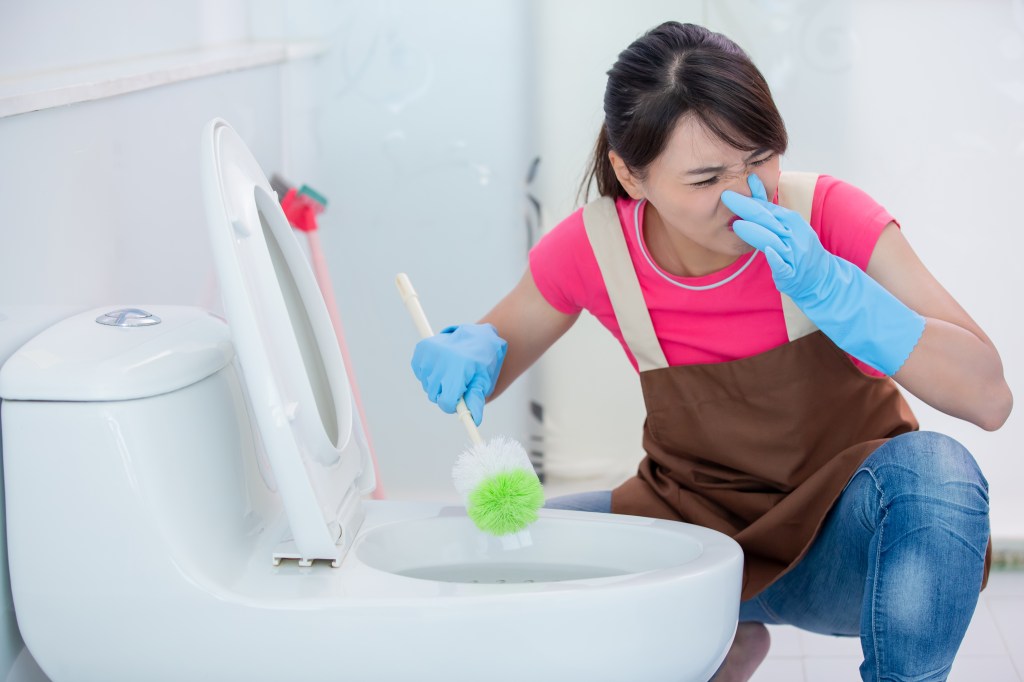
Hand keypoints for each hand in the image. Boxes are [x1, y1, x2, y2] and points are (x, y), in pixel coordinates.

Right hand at [411, 323, 507, 425]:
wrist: (478, 336)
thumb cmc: (484, 361)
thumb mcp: (484, 380)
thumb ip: (476, 400)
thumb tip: (474, 421)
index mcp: (459, 367)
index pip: (446, 402)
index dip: (453, 405)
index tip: (459, 400)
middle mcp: (442, 358)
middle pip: (434, 395)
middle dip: (446, 394)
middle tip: (458, 383)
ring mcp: (430, 352)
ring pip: (427, 385)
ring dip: (437, 384)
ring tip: (451, 372)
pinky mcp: (422, 348)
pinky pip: (420, 373)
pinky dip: (429, 374)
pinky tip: (442, 366)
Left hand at [722, 174, 832, 302]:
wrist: (821, 276)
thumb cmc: (797, 247)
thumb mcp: (785, 224)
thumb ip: (768, 207)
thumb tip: (752, 181)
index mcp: (790, 220)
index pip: (766, 208)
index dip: (747, 200)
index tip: (727, 192)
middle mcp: (793, 234)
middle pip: (767, 219)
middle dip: (747, 208)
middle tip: (726, 198)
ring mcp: (793, 253)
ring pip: (773, 240)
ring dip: (757, 232)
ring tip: (737, 225)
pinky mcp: (791, 272)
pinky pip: (783, 265)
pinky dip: (776, 258)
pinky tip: (768, 251)